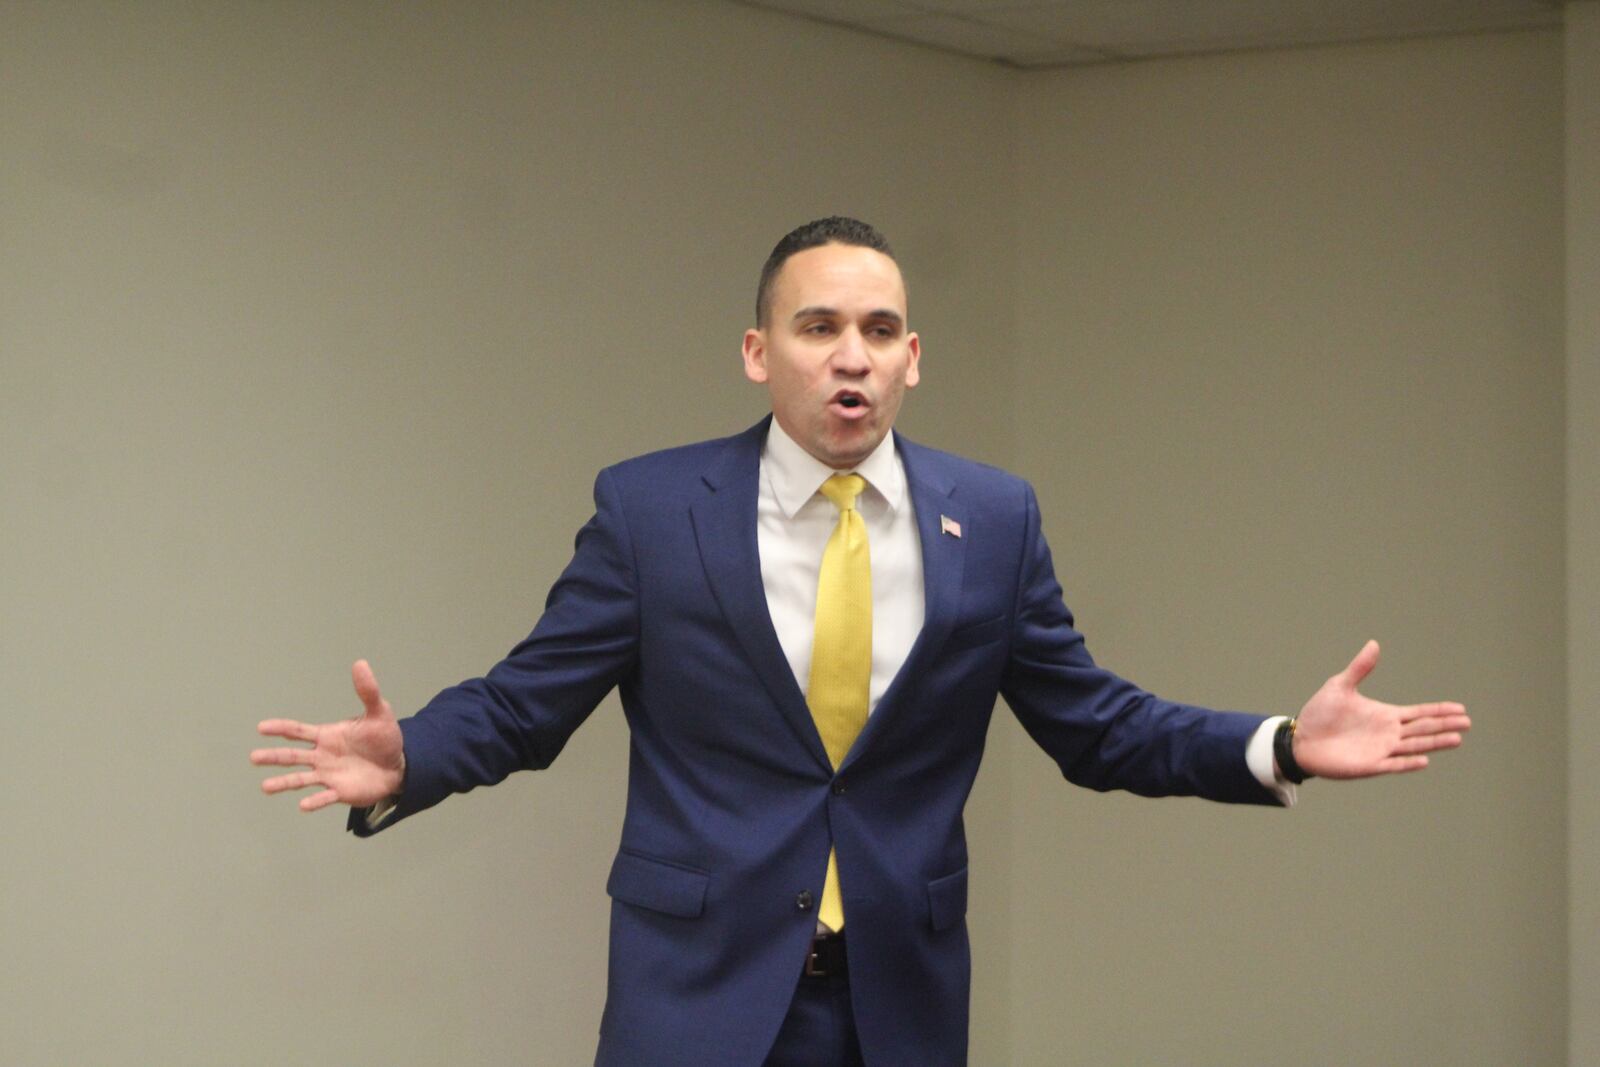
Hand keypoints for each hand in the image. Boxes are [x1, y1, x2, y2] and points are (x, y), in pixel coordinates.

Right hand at [252, 660, 405, 811]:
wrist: (398, 766)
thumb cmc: (384, 738)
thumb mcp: (379, 712)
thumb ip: (368, 691)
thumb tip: (360, 663)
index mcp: (327, 736)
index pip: (298, 731)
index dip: (280, 728)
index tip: (261, 727)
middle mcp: (322, 756)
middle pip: (292, 757)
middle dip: (273, 757)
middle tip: (253, 758)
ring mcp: (329, 775)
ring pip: (301, 779)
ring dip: (284, 783)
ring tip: (265, 787)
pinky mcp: (340, 792)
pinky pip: (324, 797)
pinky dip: (314, 801)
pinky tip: (303, 804)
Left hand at [1292, 640, 1469, 778]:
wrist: (1300, 739)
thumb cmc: (1320, 714)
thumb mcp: (1340, 686)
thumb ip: (1359, 668)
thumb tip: (1374, 644)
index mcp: (1385, 715)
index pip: (1419, 713)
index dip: (1439, 711)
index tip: (1461, 709)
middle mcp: (1388, 733)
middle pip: (1423, 729)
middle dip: (1445, 725)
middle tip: (1468, 722)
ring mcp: (1381, 750)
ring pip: (1414, 746)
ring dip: (1435, 743)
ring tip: (1457, 739)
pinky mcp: (1369, 765)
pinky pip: (1393, 764)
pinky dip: (1408, 762)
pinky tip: (1424, 760)